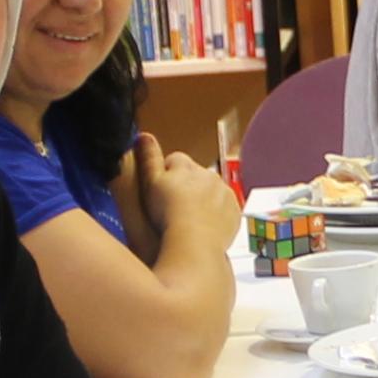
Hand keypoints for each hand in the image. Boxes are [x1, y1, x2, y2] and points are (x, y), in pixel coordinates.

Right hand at [142, 136, 242, 251]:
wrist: (194, 242)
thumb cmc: (167, 214)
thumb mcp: (150, 183)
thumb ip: (148, 157)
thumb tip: (144, 135)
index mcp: (186, 165)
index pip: (174, 160)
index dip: (166, 174)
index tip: (161, 191)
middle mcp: (208, 174)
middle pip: (195, 175)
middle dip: (186, 186)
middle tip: (174, 207)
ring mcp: (224, 192)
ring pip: (211, 191)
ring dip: (202, 200)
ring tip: (188, 219)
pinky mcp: (234, 210)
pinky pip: (225, 208)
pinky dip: (217, 214)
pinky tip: (204, 227)